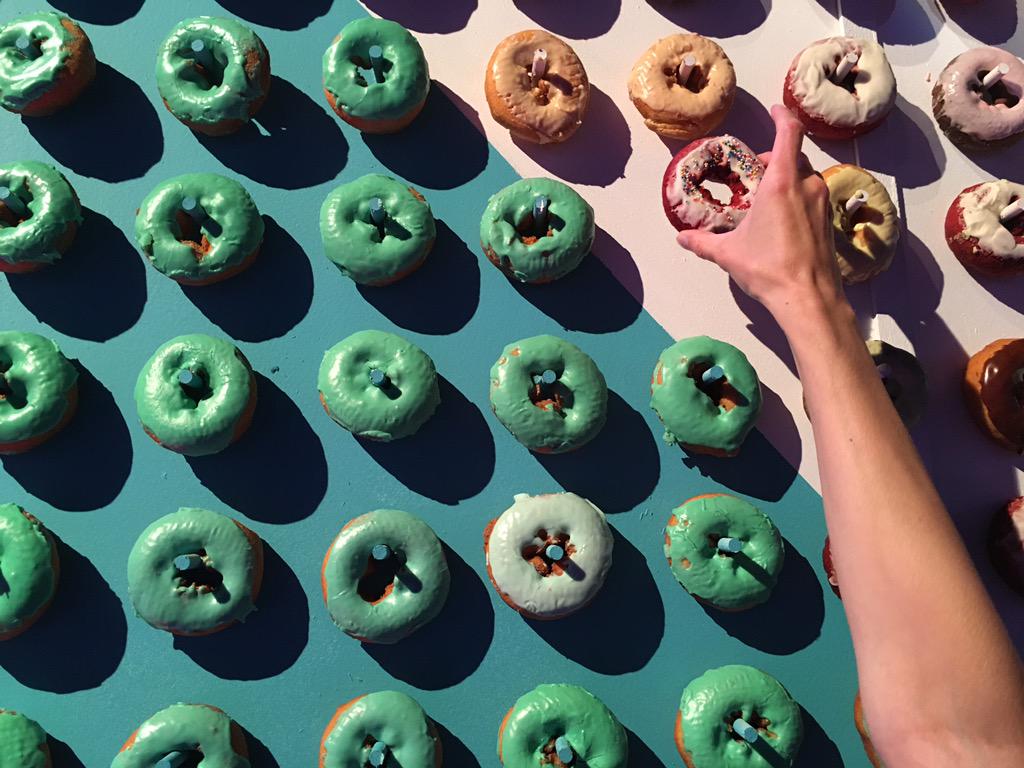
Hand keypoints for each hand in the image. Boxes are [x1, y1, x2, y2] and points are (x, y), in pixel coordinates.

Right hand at [676, 105, 845, 328]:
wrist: (809, 297)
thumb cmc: (769, 268)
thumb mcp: (729, 254)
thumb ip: (703, 242)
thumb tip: (682, 237)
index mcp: (781, 183)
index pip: (789, 133)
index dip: (782, 117)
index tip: (773, 111)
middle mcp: (806, 186)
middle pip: (794, 156)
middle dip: (774, 158)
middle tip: (754, 172)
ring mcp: (821, 203)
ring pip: (805, 177)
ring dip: (786, 178)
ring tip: (765, 198)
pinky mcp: (827, 221)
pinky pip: (812, 197)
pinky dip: (796, 197)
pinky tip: (780, 220)